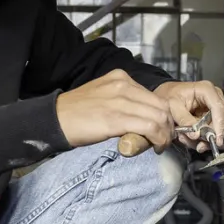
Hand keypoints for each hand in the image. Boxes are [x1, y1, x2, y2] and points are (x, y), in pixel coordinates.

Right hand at [55, 70, 174, 150]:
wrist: (54, 119)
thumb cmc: (77, 112)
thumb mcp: (104, 96)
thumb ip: (125, 100)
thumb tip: (146, 116)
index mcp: (120, 77)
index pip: (155, 96)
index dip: (164, 114)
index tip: (163, 129)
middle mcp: (123, 85)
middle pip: (161, 105)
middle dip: (168, 125)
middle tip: (164, 140)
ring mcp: (120, 100)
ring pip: (159, 116)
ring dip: (165, 134)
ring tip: (159, 145)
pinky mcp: (116, 118)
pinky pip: (149, 127)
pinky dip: (157, 138)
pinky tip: (154, 146)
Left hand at [154, 80, 223, 152]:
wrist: (167, 96)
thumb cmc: (169, 96)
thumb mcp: (173, 107)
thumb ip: (185, 120)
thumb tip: (196, 135)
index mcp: (206, 90)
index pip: (219, 108)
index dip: (219, 126)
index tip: (216, 141)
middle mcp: (215, 97)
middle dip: (213, 135)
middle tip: (200, 146)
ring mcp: (216, 107)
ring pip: (220, 128)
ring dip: (206, 139)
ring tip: (188, 141)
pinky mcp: (213, 116)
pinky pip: (213, 131)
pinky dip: (202, 138)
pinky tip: (189, 138)